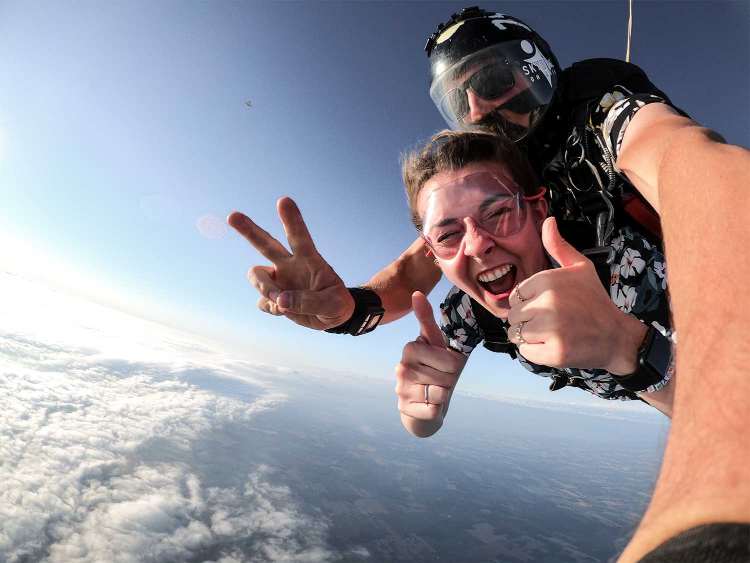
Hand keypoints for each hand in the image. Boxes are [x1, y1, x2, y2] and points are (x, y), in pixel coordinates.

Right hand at [227, 197, 354, 329]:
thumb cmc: (336, 304)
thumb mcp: (334, 305)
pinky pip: (263, 302)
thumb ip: (310, 302)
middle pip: (266, 243)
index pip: (299, 236)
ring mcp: (279, 279)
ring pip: (256, 274)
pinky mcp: (273, 297)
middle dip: (249, 230)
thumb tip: (281, 301)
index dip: (292, 220)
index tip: (283, 200)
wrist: (332, 317)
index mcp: (310, 259)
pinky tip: (287, 311)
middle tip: (232, 216)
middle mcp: (290, 264)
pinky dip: (272, 308)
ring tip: (282, 303)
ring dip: (265, 289)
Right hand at [395, 292, 466, 436]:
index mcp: (410, 348)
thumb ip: (426, 319)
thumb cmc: (434, 370)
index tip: (444, 365)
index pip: (450, 359)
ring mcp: (401, 390)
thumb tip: (416, 292)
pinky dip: (436, 410)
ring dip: (443, 395)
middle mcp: (401, 368)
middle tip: (439, 380)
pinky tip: (428, 404)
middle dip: (449, 381)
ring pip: (441, 393)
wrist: (423, 404)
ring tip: (433, 391)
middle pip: (447, 376)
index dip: (453, 365)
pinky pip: (434, 410)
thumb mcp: (435, 344)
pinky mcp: (405, 409)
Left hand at [507, 217, 646, 373]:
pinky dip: (536, 352)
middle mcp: (548, 302)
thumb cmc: (594, 301)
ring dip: (530, 337)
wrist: (617, 337)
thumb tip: (548, 221)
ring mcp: (551, 329)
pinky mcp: (554, 352)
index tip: (549, 306)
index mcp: (548, 280)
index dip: (529, 303)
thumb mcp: (580, 268)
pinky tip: (555, 345)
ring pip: (516, 334)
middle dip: (528, 321)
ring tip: (554, 333)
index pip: (515, 296)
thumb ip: (559, 247)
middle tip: (553, 322)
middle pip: (513, 316)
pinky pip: (525, 352)